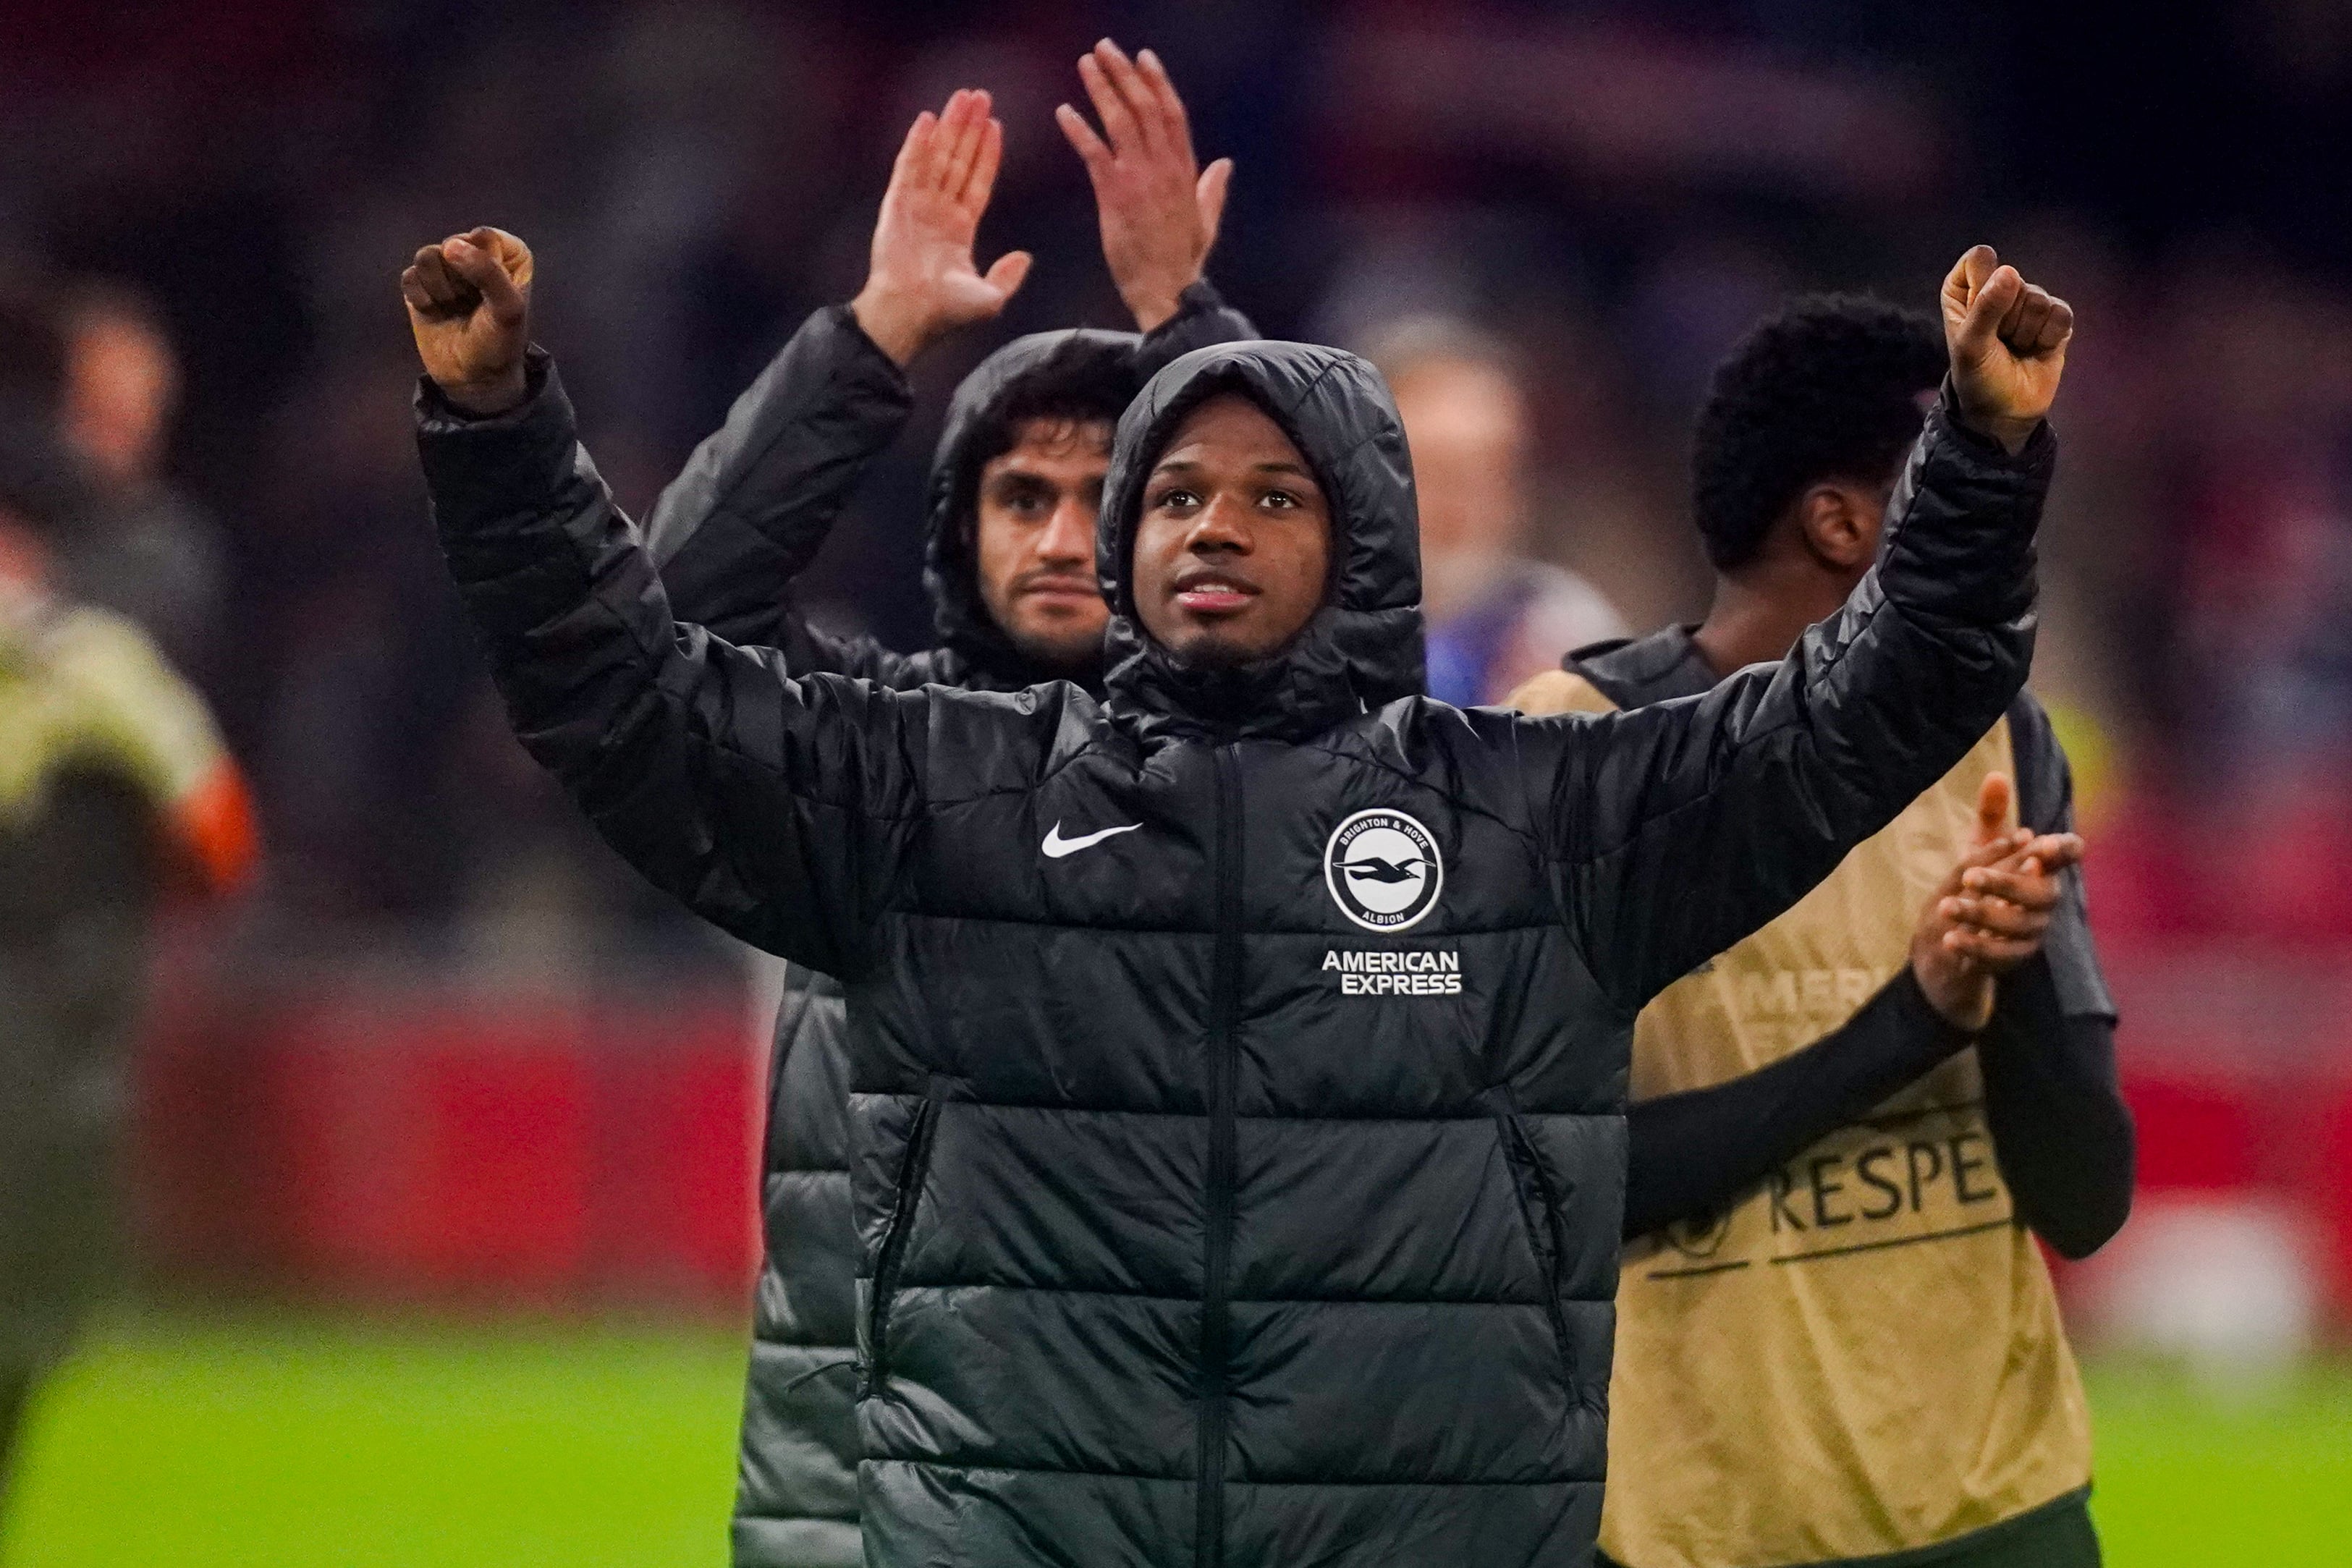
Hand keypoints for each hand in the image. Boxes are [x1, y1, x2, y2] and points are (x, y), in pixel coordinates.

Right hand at [402, 227, 533, 413]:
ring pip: (426, 256)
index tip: (493, 295)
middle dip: (460, 281)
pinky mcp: (420, 283)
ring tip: (454, 308)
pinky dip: (422, 299)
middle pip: (453, 244)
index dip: (484, 268)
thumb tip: (449, 246)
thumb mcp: (508, 308)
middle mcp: (476, 252)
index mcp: (507, 252)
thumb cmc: (499, 341)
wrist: (473, 376)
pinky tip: (436, 312)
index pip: (483, 237)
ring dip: (441, 290)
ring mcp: (446, 267)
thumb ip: (488, 272)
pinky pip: (410, 276)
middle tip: (473, 305)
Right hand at [849, 90, 1032, 367]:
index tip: (995, 126)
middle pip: (958, 160)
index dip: (987, 154)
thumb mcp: (990, 298)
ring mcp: (917, 205)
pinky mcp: (897, 203)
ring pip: (937, 156)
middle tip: (980, 97)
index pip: (977, 182)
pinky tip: (928, 118)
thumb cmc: (946, 313)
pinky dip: (918, 141)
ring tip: (962, 97)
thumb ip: (1008, 276)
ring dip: (950, 126)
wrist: (910, 314)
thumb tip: (1025, 258)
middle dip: (969, 129)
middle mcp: (939, 212)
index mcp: (959, 230)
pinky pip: (909, 165)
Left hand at [1057, 39, 1231, 332]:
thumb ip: (1213, 190)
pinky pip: (1095, 154)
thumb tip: (1225, 165)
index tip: (1143, 57)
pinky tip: (1064, 112)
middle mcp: (1165, 168)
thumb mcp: (1206, 222)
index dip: (1157, 82)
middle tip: (1105, 48)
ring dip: (1101, 89)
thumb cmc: (1183, 263)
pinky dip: (1079, 130)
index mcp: (1186, 171)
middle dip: (1125, 74)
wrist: (1167, 293)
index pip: (1173, 114)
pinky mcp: (1116, 197)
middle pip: (1146, 107)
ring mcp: (1141, 180)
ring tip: (1085, 64)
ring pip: (1121, 122)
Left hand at [1909, 773, 2086, 1029]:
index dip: (2064, 850)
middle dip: (2006, 883)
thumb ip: (1991, 816)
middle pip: (2042, 894)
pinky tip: (1951, 937)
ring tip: (1945, 906)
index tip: (2047, 844)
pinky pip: (2001, 956)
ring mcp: (2031, 932)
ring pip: (2017, 925)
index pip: (2066, 855)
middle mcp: (2043, 901)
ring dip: (1981, 913)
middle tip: (1967, 876)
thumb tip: (1995, 776)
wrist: (1949, 943)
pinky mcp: (2012, 960)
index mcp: (2039, 868)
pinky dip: (1976, 946)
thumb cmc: (1977, 887)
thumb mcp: (1979, 849)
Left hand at [1941, 245, 2073, 452]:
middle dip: (2006, 318)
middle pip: (2013, 280)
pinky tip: (2037, 350)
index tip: (1975, 315)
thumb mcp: (1971, 345)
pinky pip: (2060, 313)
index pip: (1980, 259)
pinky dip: (2048, 337)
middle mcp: (1997, 290)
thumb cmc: (1977, 377)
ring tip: (2016, 348)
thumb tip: (2010, 272)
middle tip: (1997, 343)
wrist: (2005, 412)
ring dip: (2026, 331)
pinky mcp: (2054, 319)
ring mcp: (2028, 303)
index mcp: (1964, 290)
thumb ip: (1986, 307)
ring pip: (2037, 298)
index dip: (1982, 286)